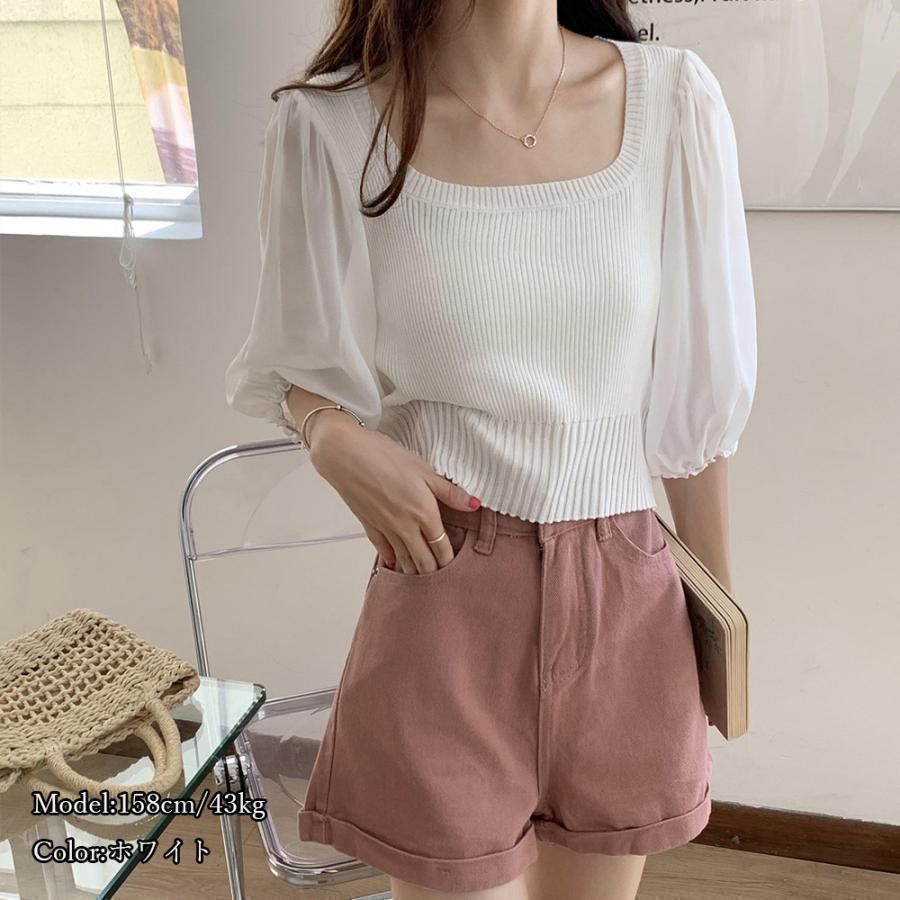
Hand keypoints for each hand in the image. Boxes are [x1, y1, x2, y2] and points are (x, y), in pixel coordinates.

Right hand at [307, 413, 480, 573]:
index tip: (456, 570)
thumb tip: (474, 505)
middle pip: (424, 561)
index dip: (449, 562)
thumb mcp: (425, 469)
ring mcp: (386, 529)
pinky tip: (394, 563)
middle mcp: (406, 528)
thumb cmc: (386, 457)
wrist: (346, 456)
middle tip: (442, 581)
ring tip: (422, 580)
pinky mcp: (369, 525)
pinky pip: (383, 549)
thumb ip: (450, 491)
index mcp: (424, 514)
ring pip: (403, 560)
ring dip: (414, 571)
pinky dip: (391, 559)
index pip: (442, 548)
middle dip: (434, 573)